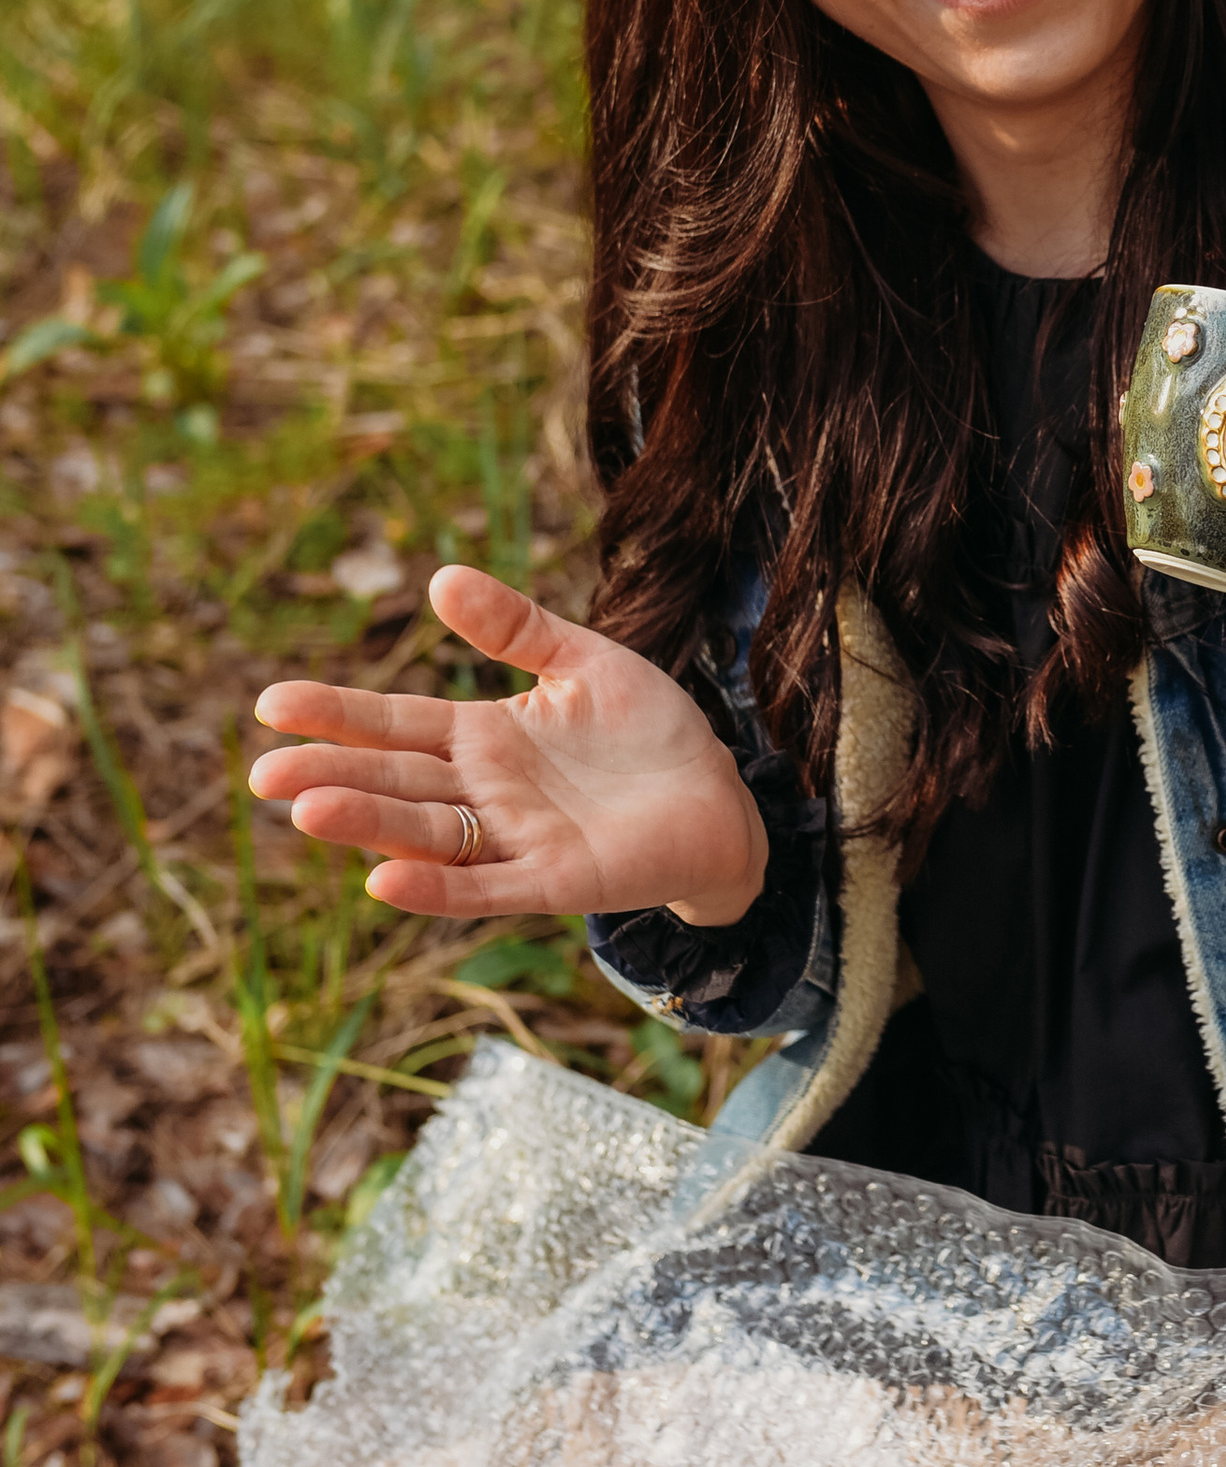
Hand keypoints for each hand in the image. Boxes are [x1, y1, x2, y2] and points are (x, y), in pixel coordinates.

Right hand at [247, 566, 768, 926]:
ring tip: (307, 811)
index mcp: (484, 738)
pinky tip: (383, 881)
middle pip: (394, 780)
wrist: (721, 798)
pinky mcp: (558, 880)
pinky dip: (436, 888)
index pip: (395, 723)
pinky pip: (487, 886)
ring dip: (369, 824)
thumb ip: (516, 627)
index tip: (269, 705)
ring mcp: (516, 839)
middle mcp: (486, 792)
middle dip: (330, 775)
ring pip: (427, 833)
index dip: (336, 714)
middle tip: (262, 775)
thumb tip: (439, 578)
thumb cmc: (649, 732)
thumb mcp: (582, 661)